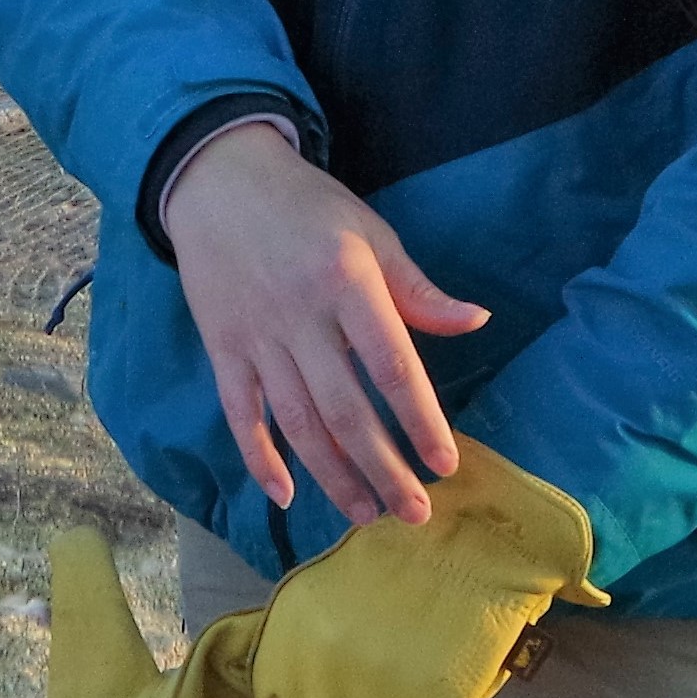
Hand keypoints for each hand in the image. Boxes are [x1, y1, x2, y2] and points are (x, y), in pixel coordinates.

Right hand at [164, 123, 488, 526]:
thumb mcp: (373, 235)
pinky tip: (287, 495)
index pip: (392, 364)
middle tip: (415, 514)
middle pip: (346, 409)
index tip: (446, 464)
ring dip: (334, 475)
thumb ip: (418, 291)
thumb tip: (476, 322)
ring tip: (367, 514)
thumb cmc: (310, 209)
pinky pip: (241, 415)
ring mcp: (257, 338)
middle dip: (384, 468)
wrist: (220, 183)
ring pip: (298, 423)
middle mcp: (302, 317)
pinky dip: (260, 458)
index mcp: (348, 283)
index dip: (420, 419)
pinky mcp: (222, 351)